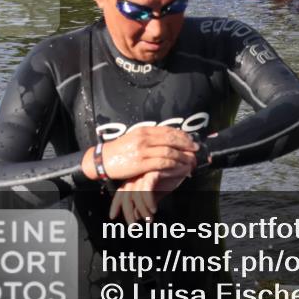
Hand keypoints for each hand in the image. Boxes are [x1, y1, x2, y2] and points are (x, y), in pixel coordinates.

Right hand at [81, 126, 197, 181]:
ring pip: (170, 152)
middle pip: (172, 140)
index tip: (191, 140)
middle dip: (187, 145)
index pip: (168, 130)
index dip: (183, 135)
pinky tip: (181, 168)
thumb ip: (150, 136)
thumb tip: (168, 137)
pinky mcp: (141, 163)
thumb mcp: (135, 137)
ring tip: (191, 161)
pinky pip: (163, 163)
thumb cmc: (120, 149)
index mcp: (144, 130)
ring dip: (183, 157)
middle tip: (195, 150)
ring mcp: (143, 151)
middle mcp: (145, 138)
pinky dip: (175, 165)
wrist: (103, 160)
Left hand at [108, 163, 192, 223]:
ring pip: (136, 194)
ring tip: (149, 220)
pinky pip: (147, 189)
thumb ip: (147, 201)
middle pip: (126, 194)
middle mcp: (138, 173)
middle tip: (133, 226)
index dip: (116, 204)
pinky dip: (149, 201)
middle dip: (128, 212)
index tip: (113, 216)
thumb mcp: (159, 191)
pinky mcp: (154, 170)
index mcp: (136, 176)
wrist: (187, 161)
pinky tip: (154, 209)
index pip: (121, 191)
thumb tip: (137, 216)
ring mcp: (145, 171)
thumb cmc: (173, 174)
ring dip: (142, 210)